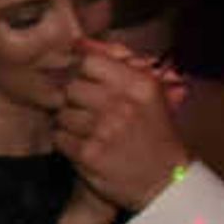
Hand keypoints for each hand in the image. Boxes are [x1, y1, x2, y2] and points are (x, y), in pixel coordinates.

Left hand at [51, 39, 194, 211]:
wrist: (164, 180)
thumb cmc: (154, 134)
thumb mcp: (149, 94)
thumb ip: (117, 66)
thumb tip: (80, 43)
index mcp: (139, 84)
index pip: (90, 62)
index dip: (81, 72)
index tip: (84, 83)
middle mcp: (122, 103)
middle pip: (71, 87)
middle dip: (73, 99)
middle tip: (85, 112)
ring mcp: (104, 129)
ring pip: (62, 113)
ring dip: (68, 122)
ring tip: (87, 131)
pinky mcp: (89, 153)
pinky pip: (59, 137)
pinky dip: (65, 142)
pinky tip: (83, 146)